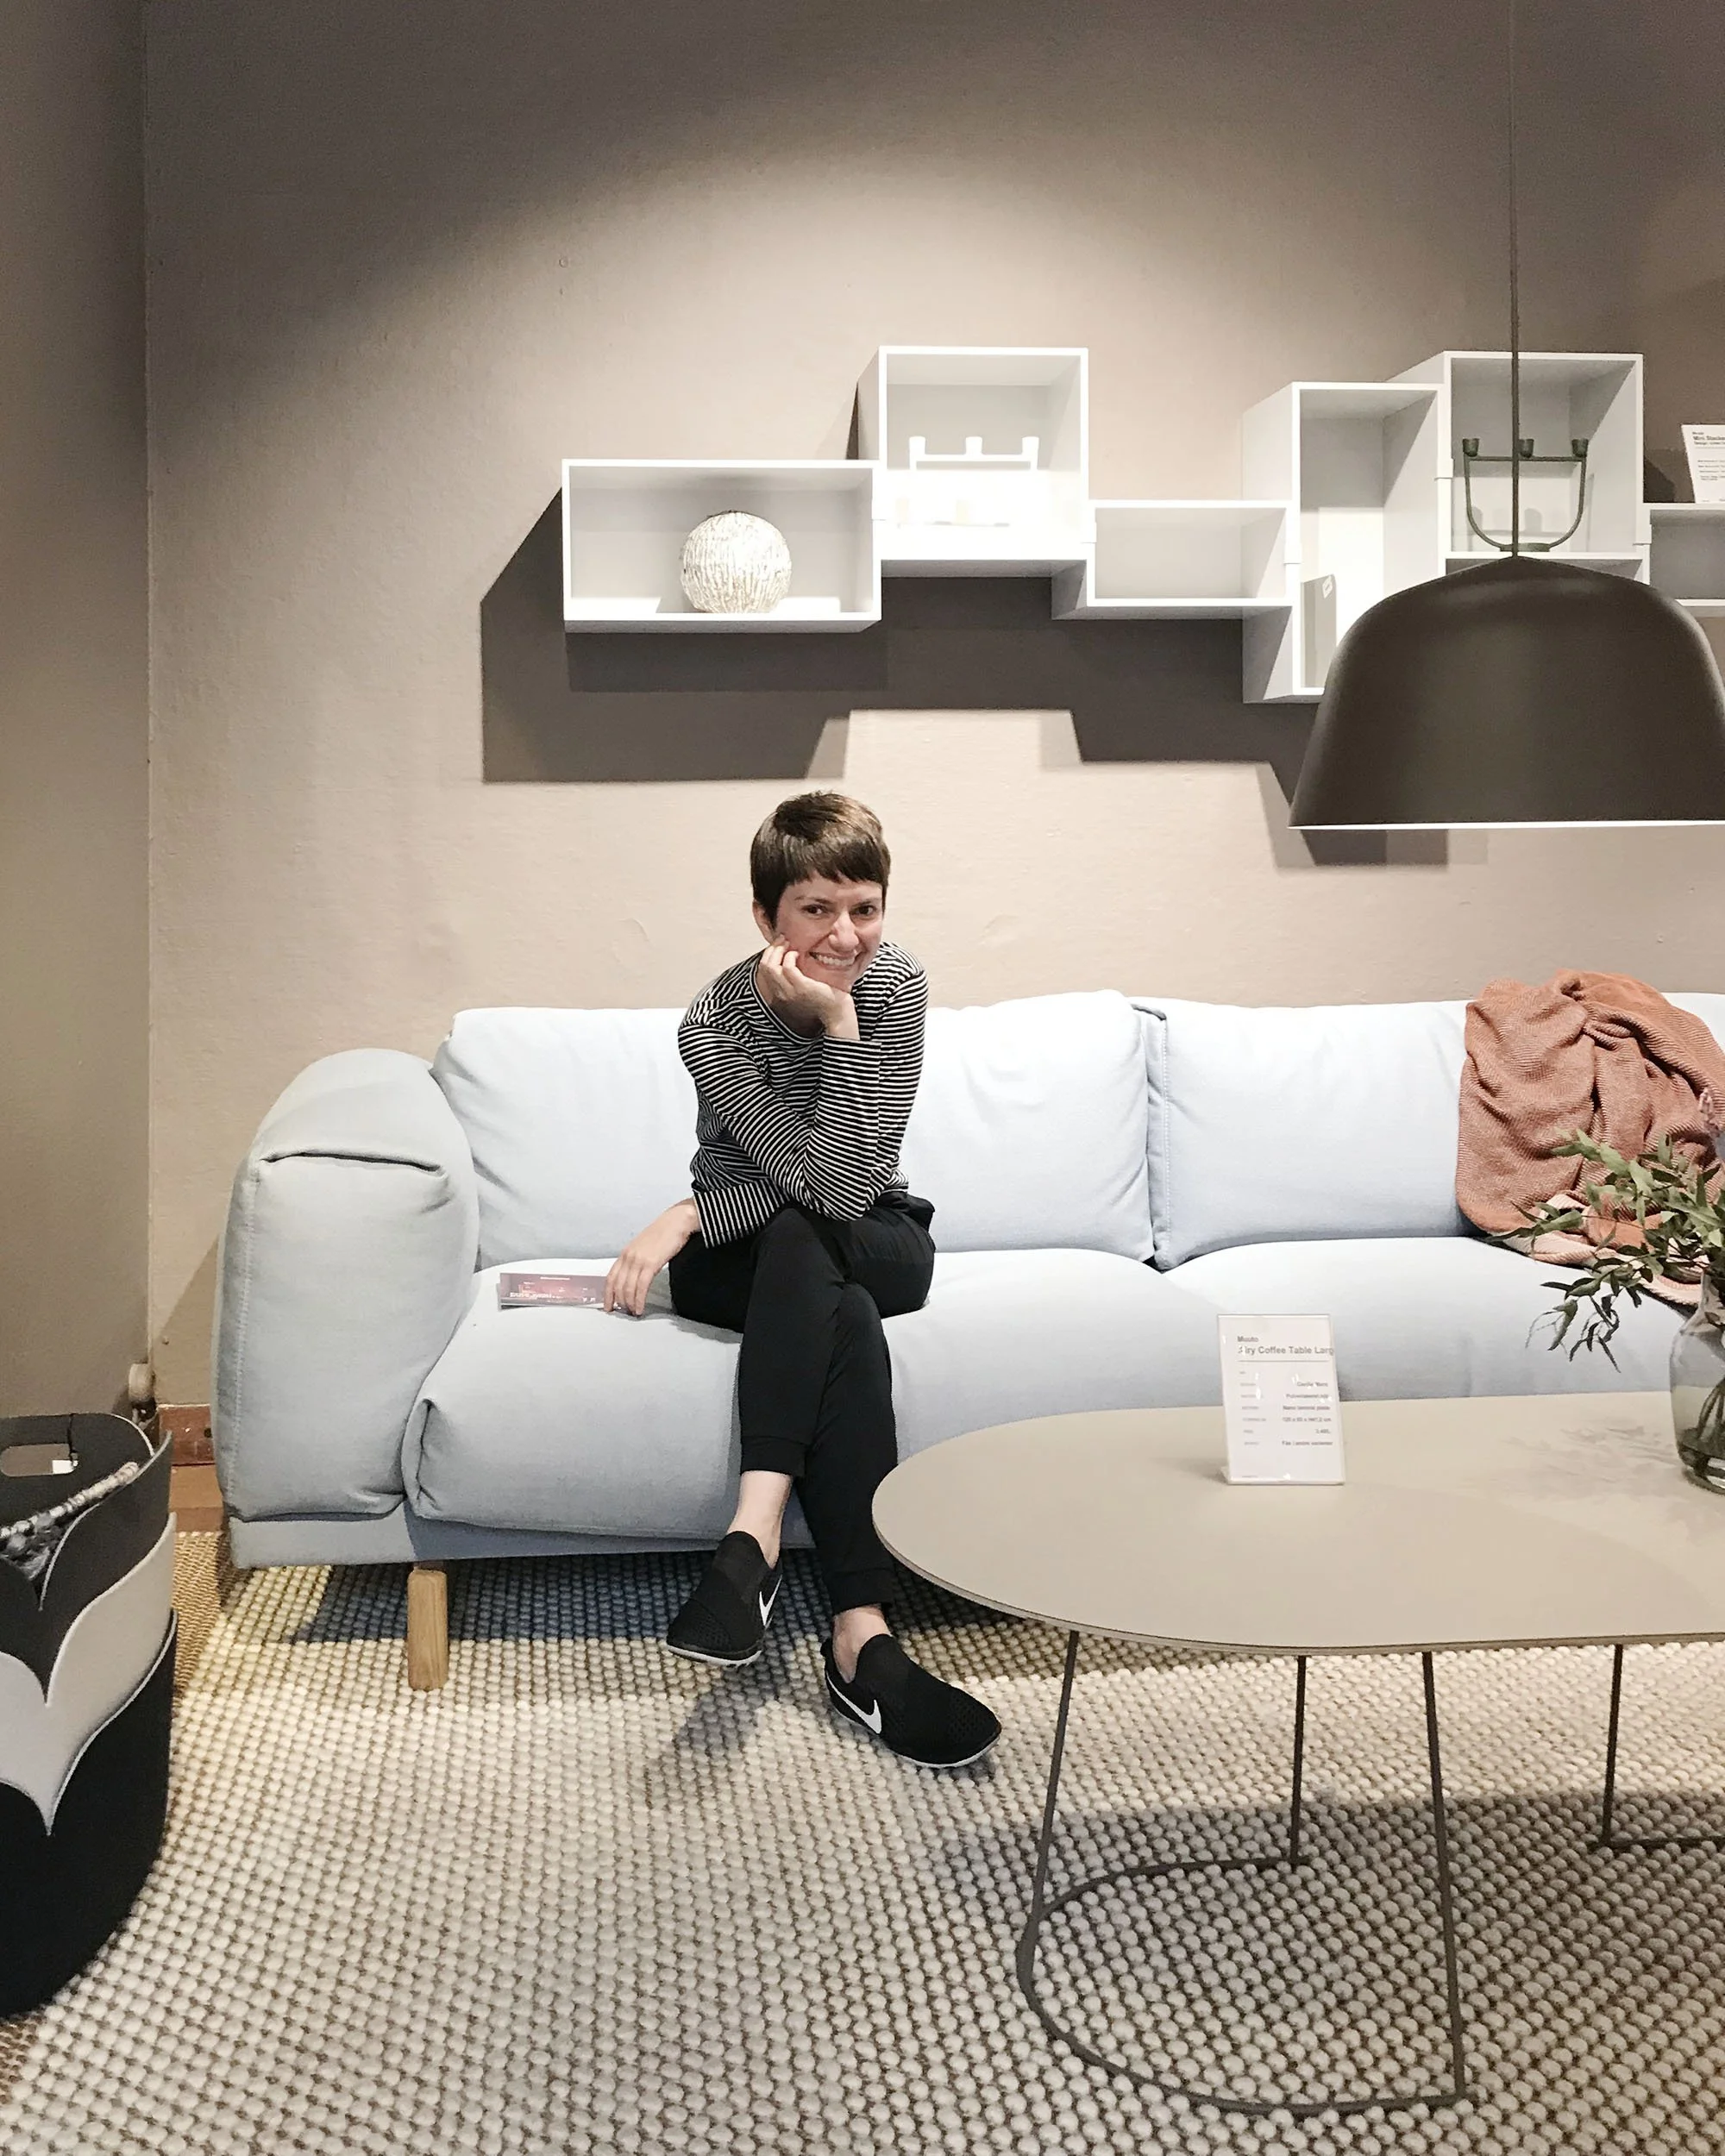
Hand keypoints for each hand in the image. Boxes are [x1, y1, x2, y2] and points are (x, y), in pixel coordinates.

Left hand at [604, 1199, 697, 1316]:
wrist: (676, 1222)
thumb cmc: (664, 1233)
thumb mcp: (644, 1246)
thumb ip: (637, 1259)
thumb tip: (635, 1275)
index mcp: (625, 1253)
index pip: (610, 1277)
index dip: (607, 1294)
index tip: (608, 1306)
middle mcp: (628, 1257)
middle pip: (618, 1285)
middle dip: (619, 1302)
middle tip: (624, 1313)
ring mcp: (639, 1260)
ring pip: (628, 1288)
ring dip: (630, 1303)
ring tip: (633, 1312)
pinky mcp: (651, 1264)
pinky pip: (641, 1287)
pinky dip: (639, 1300)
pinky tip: (640, 1307)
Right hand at [755, 939, 855, 1036]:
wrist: (837, 1013)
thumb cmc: (824, 1000)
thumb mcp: (803, 988)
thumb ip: (793, 978)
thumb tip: (791, 958)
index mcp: (780, 993)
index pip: (764, 970)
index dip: (768, 954)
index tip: (778, 945)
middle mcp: (781, 994)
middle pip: (765, 966)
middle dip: (772, 949)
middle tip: (782, 939)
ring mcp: (790, 991)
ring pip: (772, 966)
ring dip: (779, 950)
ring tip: (788, 943)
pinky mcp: (801, 987)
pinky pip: (787, 967)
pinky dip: (790, 956)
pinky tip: (797, 954)